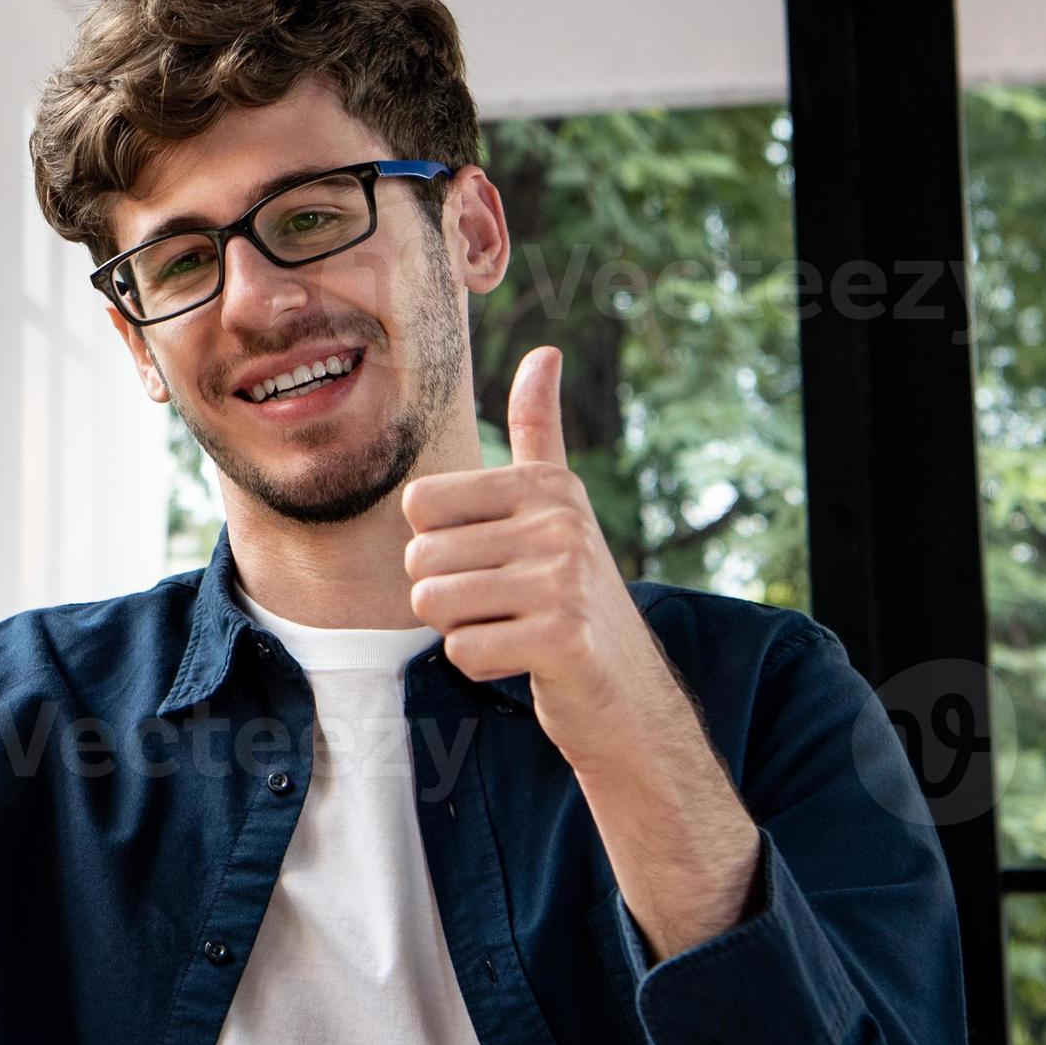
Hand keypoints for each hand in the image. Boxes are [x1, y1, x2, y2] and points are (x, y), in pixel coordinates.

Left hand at [399, 346, 677, 771]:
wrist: (626, 693)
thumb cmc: (571, 596)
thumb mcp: (557, 506)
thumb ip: (538, 430)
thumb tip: (545, 351)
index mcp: (546, 485)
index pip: (419, 504)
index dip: (437, 545)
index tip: (492, 561)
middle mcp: (559, 522)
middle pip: (420, 559)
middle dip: (448, 596)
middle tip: (507, 607)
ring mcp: (564, 579)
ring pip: (433, 605)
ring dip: (463, 630)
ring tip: (514, 629)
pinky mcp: (562, 638)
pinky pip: (462, 651)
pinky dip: (484, 666)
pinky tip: (527, 660)